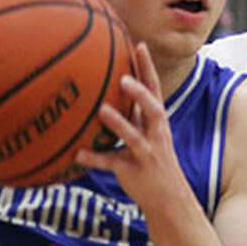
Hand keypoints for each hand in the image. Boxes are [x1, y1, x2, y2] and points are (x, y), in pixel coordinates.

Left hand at [70, 43, 186, 210]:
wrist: (169, 200)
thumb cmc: (153, 164)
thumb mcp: (148, 137)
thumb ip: (134, 117)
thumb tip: (110, 95)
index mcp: (158, 124)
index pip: (155, 91)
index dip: (148, 69)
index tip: (139, 45)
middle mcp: (156, 136)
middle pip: (153, 109)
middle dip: (141, 93)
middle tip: (123, 78)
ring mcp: (147, 154)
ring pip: (135, 137)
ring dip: (119, 123)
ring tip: (102, 109)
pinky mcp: (134, 172)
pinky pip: (113, 164)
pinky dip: (95, 159)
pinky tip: (78, 154)